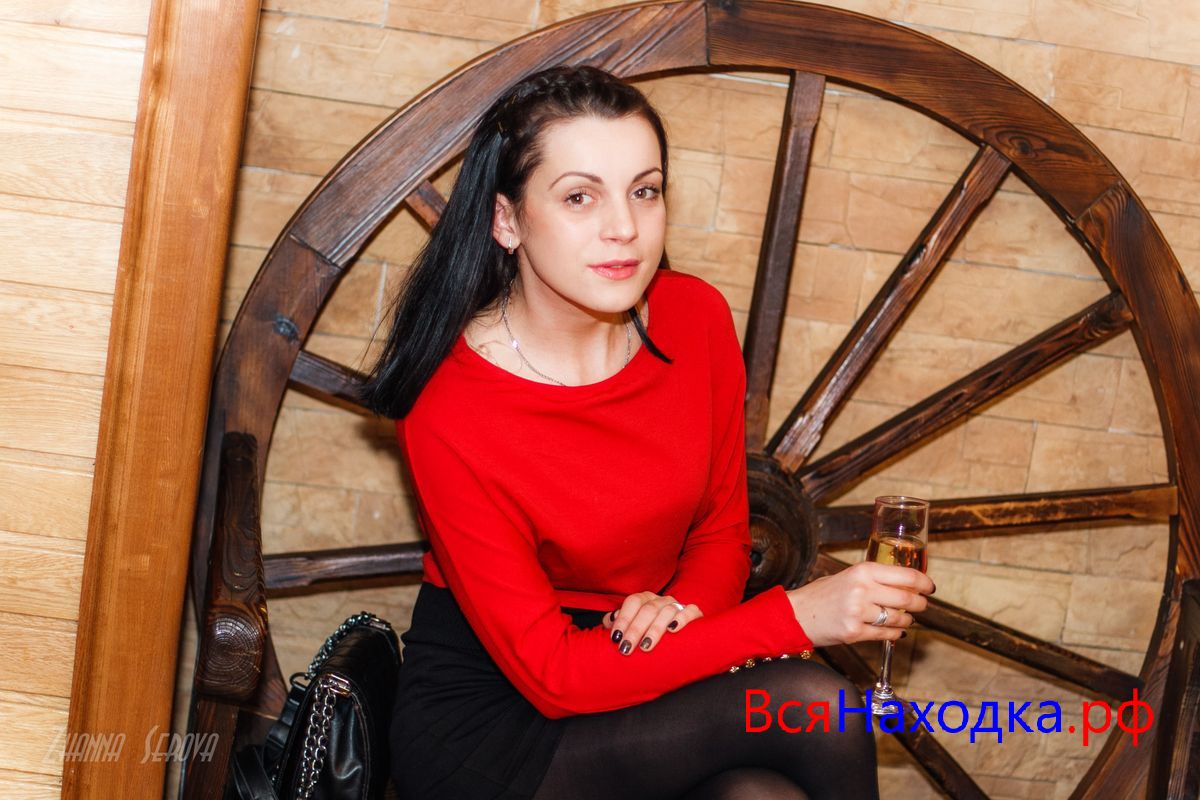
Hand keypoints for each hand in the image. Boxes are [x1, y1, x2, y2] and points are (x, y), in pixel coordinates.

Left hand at [602, 592, 702, 655]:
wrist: (679, 644)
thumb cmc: (648, 636)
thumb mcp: (631, 629)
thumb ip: (617, 624)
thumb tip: (608, 621)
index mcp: (645, 599)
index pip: (633, 602)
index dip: (624, 618)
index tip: (616, 638)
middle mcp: (661, 600)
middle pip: (648, 609)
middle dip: (635, 629)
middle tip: (626, 648)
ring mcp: (678, 605)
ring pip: (667, 611)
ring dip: (655, 629)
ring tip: (646, 646)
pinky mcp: (694, 613)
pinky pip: (691, 611)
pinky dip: (683, 618)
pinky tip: (673, 629)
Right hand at [785, 562, 933, 647]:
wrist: (797, 614)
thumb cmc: (822, 594)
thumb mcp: (848, 576)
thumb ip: (875, 579)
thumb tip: (907, 584)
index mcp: (863, 571)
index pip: (906, 575)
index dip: (924, 583)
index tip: (930, 587)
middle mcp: (862, 590)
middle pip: (907, 598)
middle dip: (920, 604)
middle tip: (922, 604)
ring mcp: (858, 613)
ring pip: (899, 618)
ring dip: (907, 620)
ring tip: (905, 619)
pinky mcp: (854, 632)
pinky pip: (886, 635)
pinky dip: (896, 634)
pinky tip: (896, 631)